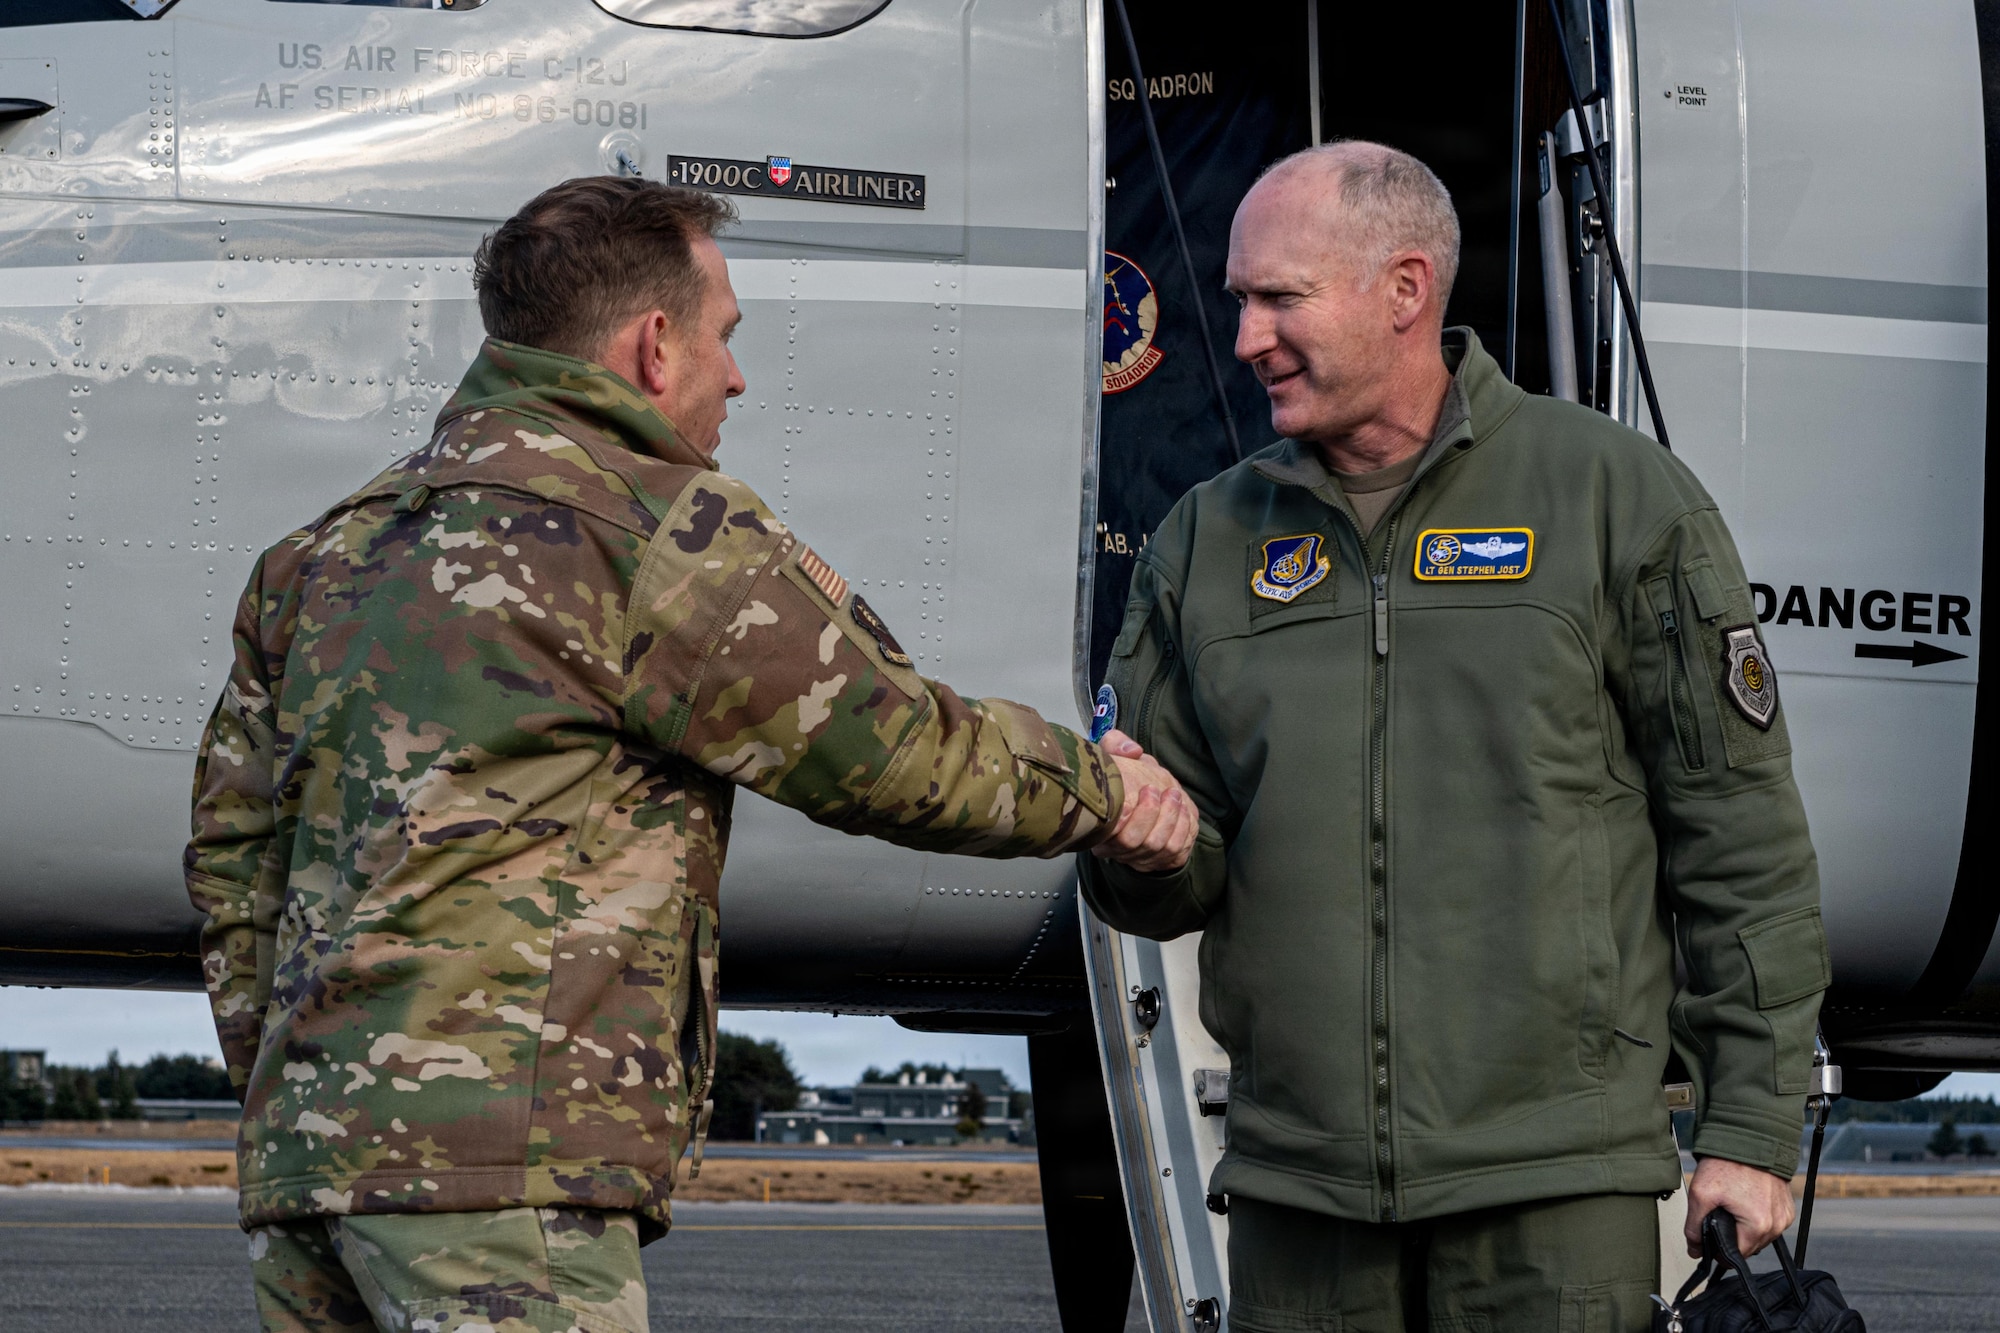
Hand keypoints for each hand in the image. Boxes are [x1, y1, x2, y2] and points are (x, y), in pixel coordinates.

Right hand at [1093, 730, 1196, 873]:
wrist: (1143, 794)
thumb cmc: (1125, 777)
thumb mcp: (1115, 756)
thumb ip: (1116, 745)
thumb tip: (1132, 751)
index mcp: (1099, 826)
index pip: (1110, 833)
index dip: (1132, 814)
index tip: (1147, 788)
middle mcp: (1115, 848)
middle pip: (1134, 842)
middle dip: (1154, 814)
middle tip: (1165, 790)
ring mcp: (1138, 858)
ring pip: (1158, 848)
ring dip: (1172, 820)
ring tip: (1175, 796)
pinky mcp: (1161, 861)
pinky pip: (1176, 855)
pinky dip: (1184, 832)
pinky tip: (1184, 811)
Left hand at [1684, 1156, 1795, 1256]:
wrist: (1749, 1138)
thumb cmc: (1728, 1163)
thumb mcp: (1701, 1194)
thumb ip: (1694, 1227)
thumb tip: (1695, 1250)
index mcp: (1758, 1226)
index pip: (1735, 1256)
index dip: (1718, 1249)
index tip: (1709, 1236)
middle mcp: (1777, 1225)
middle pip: (1748, 1247)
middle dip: (1731, 1235)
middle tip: (1719, 1213)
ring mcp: (1784, 1216)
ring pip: (1759, 1236)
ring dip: (1744, 1227)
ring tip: (1732, 1204)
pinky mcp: (1787, 1208)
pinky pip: (1769, 1222)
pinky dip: (1756, 1216)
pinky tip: (1745, 1201)